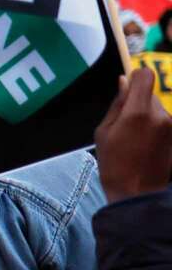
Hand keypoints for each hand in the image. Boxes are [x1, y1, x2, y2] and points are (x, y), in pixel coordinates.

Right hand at [95, 67, 171, 202]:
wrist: (137, 194)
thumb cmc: (114, 165)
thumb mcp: (103, 133)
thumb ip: (116, 104)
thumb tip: (124, 82)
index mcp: (138, 113)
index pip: (145, 76)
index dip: (136, 76)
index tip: (127, 87)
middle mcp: (160, 115)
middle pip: (151, 92)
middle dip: (138, 100)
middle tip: (125, 122)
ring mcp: (171, 126)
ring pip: (157, 107)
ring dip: (147, 115)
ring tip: (134, 138)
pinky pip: (163, 121)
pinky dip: (154, 127)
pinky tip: (144, 145)